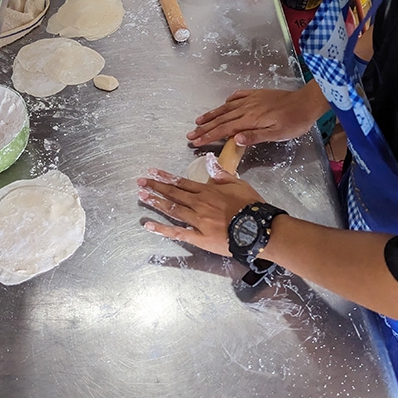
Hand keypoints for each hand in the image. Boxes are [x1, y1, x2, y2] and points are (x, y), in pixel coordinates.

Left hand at [137, 167, 265, 256]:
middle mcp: (199, 203)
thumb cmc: (250, 205)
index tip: (153, 172)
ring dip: (156, 202)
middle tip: (141, 181)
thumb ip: (221, 174)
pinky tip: (148, 225)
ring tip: (142, 196)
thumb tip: (210, 160)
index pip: (183, 182)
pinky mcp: (198, 237)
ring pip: (172, 210)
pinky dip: (162, 229)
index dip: (166, 177)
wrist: (257, 227)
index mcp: (208, 191)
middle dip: (156, 186)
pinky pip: (177, 232)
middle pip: (174, 194)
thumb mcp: (239, 184)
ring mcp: (197, 220)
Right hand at [187, 83, 329, 146]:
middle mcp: (248, 108)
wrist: (306, 102)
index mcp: (250, 119)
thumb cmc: (294, 121)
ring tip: (199, 120)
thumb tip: (235, 140)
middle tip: (190, 134)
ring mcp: (252, 99)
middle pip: (222, 118)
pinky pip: (239, 95)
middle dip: (205, 127)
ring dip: (212, 114)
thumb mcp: (277, 134)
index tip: (195, 141)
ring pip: (227, 107)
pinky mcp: (258, 94)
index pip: (225, 129)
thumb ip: (256, 136)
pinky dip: (229, 100)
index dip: (209, 136)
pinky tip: (225, 103)